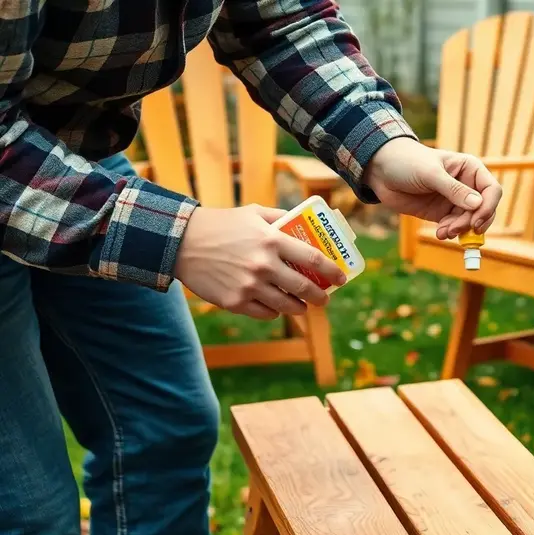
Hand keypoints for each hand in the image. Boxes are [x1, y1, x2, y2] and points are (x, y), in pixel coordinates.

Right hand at [175, 204, 345, 319]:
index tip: (341, 278)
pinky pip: (265, 313)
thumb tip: (304, 222)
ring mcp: (250, 286)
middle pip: (305, 288)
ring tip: (303, 306)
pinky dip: (275, 312)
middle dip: (320, 296)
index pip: (315, 260)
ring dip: (300, 308)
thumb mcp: (253, 213)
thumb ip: (280, 218)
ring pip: (287, 306)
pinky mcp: (235, 301)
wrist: (181, 242)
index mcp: (273, 240)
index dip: (333, 272)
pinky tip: (276, 308)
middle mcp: (264, 265)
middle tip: (324, 298)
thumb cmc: (221, 224)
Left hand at [362, 137, 502, 238]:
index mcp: (470, 169)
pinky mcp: (442, 213)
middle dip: (472, 222)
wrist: (380, 170)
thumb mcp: (431, 174)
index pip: (491, 190)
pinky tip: (440, 234)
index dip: (488, 207)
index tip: (476, 222)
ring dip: (459, 230)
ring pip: (469, 221)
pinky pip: (454, 227)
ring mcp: (454, 201)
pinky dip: (450, 233)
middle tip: (456, 230)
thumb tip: (478, 205)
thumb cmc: (407, 162)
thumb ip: (454, 190)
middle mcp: (466, 186)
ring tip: (443, 233)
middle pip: (483, 209)